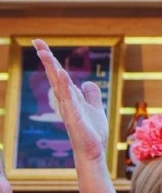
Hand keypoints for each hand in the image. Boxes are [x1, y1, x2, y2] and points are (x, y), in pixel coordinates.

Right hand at [33, 40, 109, 163]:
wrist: (93, 151)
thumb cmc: (92, 132)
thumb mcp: (95, 108)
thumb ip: (91, 95)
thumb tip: (87, 83)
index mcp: (71, 96)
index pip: (59, 74)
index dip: (52, 60)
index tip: (40, 45)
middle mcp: (66, 100)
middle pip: (55, 75)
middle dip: (47, 58)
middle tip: (36, 41)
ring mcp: (68, 107)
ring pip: (58, 84)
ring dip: (52, 68)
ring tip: (44, 52)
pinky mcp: (73, 116)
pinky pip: (68, 98)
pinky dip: (64, 86)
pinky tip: (61, 73)